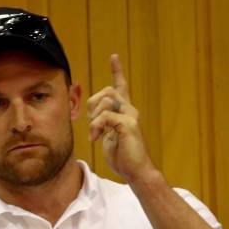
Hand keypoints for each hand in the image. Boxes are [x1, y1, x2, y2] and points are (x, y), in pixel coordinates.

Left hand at [87, 54, 154, 182]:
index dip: (117, 71)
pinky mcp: (128, 124)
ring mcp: (131, 116)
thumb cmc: (123, 157)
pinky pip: (105, 116)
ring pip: (106, 100)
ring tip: (95, 134)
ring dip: (94, 117)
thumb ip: (103, 124)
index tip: (114, 57)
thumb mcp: (109, 137)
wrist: (136, 171)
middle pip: (107, 91)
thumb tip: (95, 118)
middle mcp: (130, 110)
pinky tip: (96, 138)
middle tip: (93, 124)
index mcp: (125, 112)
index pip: (121, 86)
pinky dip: (96, 126)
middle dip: (93, 104)